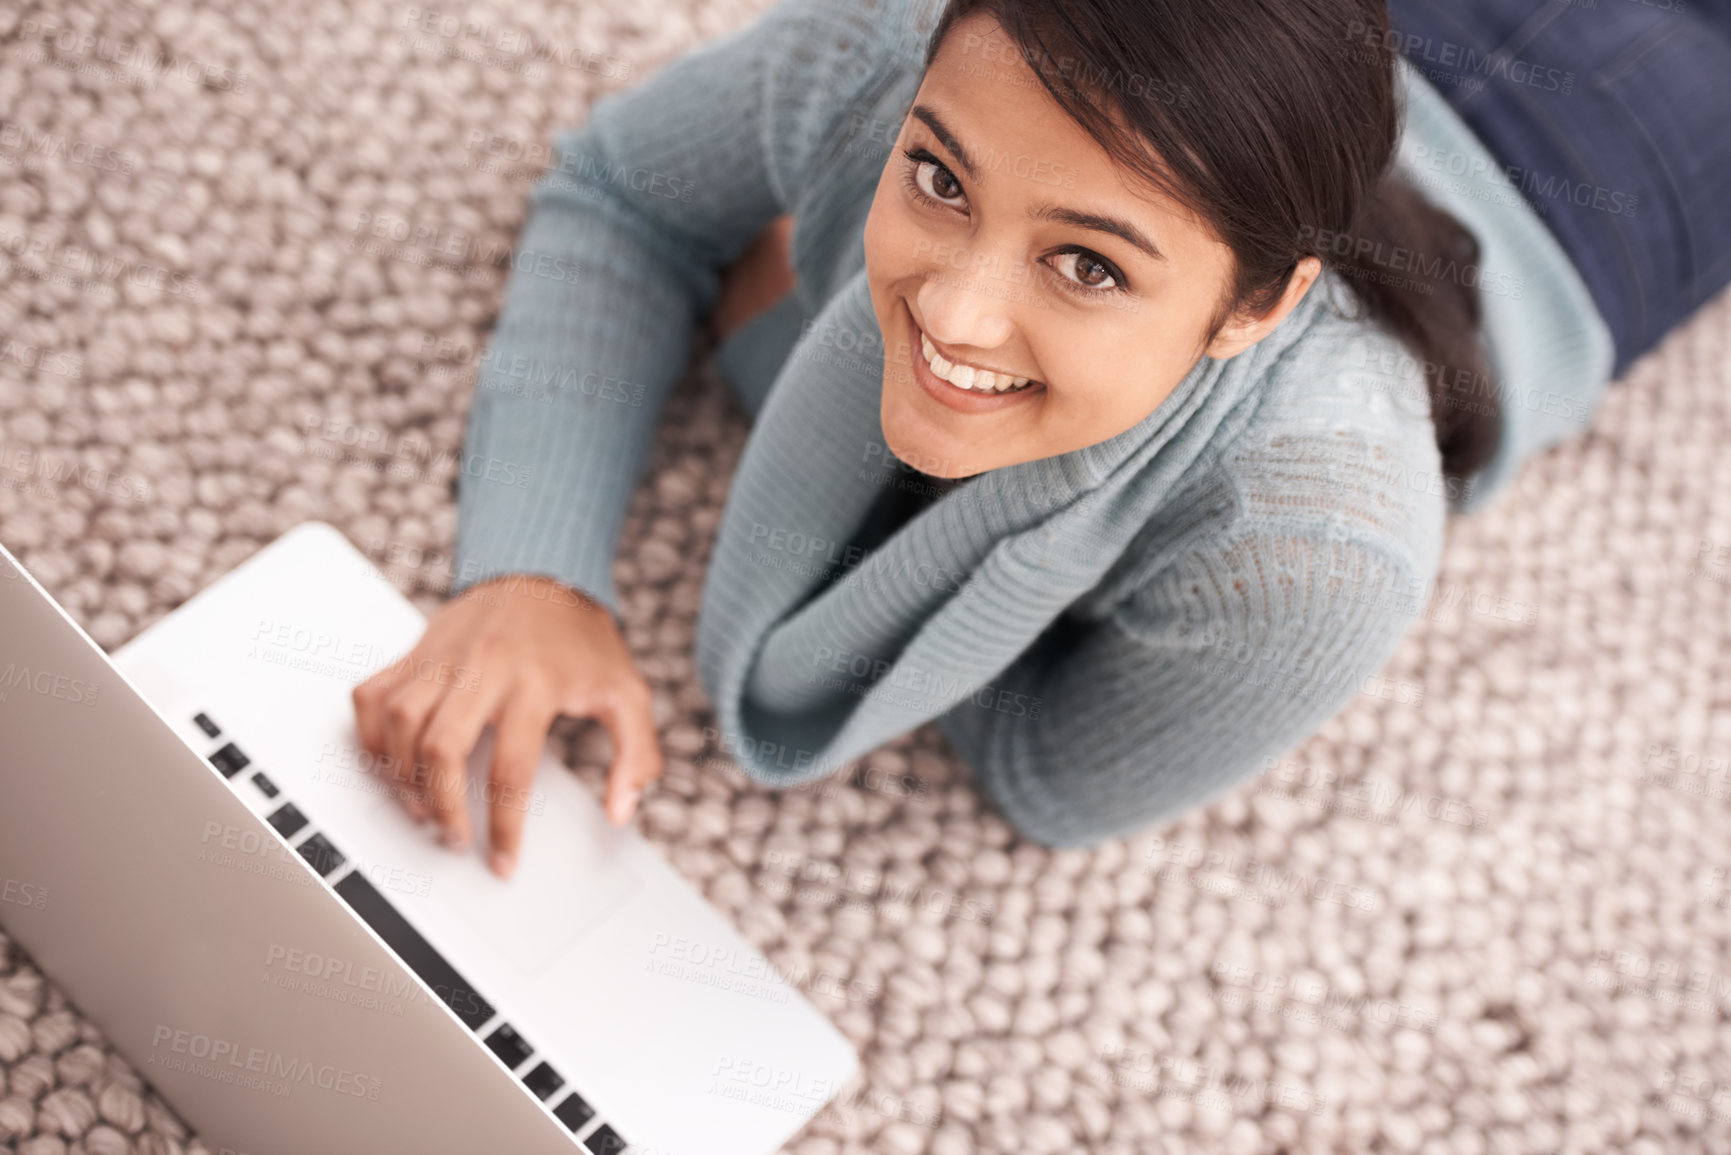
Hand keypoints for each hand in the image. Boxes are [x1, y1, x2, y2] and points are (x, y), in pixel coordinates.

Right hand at [351, 573, 662, 878]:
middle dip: (442, 807)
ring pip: (399, 723)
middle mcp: (483, 669)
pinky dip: (369, 734)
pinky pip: (372, 694)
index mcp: (536, 683)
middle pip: (441, 749)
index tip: (502, 861)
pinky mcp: (416, 651)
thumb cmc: (582, 640)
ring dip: (401, 776)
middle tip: (453, 837)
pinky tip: (388, 761)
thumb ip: (636, 754)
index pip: (511, 769)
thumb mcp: (627, 693)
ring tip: (421, 809)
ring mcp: (443, 658)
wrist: (543, 573)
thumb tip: (622, 810)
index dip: (504, 827)